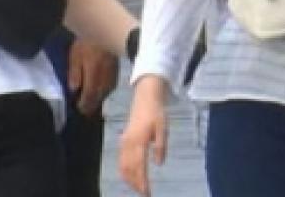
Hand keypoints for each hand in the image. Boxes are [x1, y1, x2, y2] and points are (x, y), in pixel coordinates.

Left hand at [69, 40, 117, 114]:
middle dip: (90, 105)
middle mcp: (105, 81)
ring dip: (96, 99)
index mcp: (94, 78)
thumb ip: (75, 74)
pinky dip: (102, 91)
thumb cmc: (87, 43)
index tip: (77, 110)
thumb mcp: (75, 57)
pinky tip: (97, 90)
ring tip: (89, 100)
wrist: (106, 32)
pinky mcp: (116, 74)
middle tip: (82, 108)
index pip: (89, 99)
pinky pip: (109, 88)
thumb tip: (74, 91)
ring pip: (104, 95)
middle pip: (98, 99)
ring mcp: (112, 78)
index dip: (83, 106)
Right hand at [120, 76, 169, 196]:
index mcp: (139, 141)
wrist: (145, 98)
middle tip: (144, 193)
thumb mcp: (163, 128)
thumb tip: (159, 164)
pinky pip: (121, 160)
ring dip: (129, 179)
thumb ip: (161, 146)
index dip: (142, 181)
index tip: (147, 192)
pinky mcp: (123, 141)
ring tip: (138, 188)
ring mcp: (124, 142)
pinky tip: (130, 176)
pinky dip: (124, 171)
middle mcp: (128, 143)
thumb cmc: (156, 113)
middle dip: (135, 183)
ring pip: (123, 166)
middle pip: (129, 169)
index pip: (139, 166)